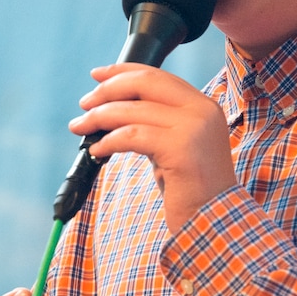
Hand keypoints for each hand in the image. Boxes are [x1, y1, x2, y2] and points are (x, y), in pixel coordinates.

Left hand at [69, 63, 236, 234]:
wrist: (215, 224)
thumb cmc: (191, 191)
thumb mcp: (176, 146)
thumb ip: (156, 123)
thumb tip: (114, 109)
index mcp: (204, 106)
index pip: (158, 76)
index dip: (123, 71)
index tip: (97, 75)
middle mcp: (202, 111)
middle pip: (145, 83)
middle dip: (108, 90)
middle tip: (84, 103)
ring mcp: (194, 128)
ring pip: (133, 111)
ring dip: (99, 117)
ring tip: (81, 128)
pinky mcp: (181, 148)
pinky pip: (132, 136)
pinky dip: (108, 141)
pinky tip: (97, 151)